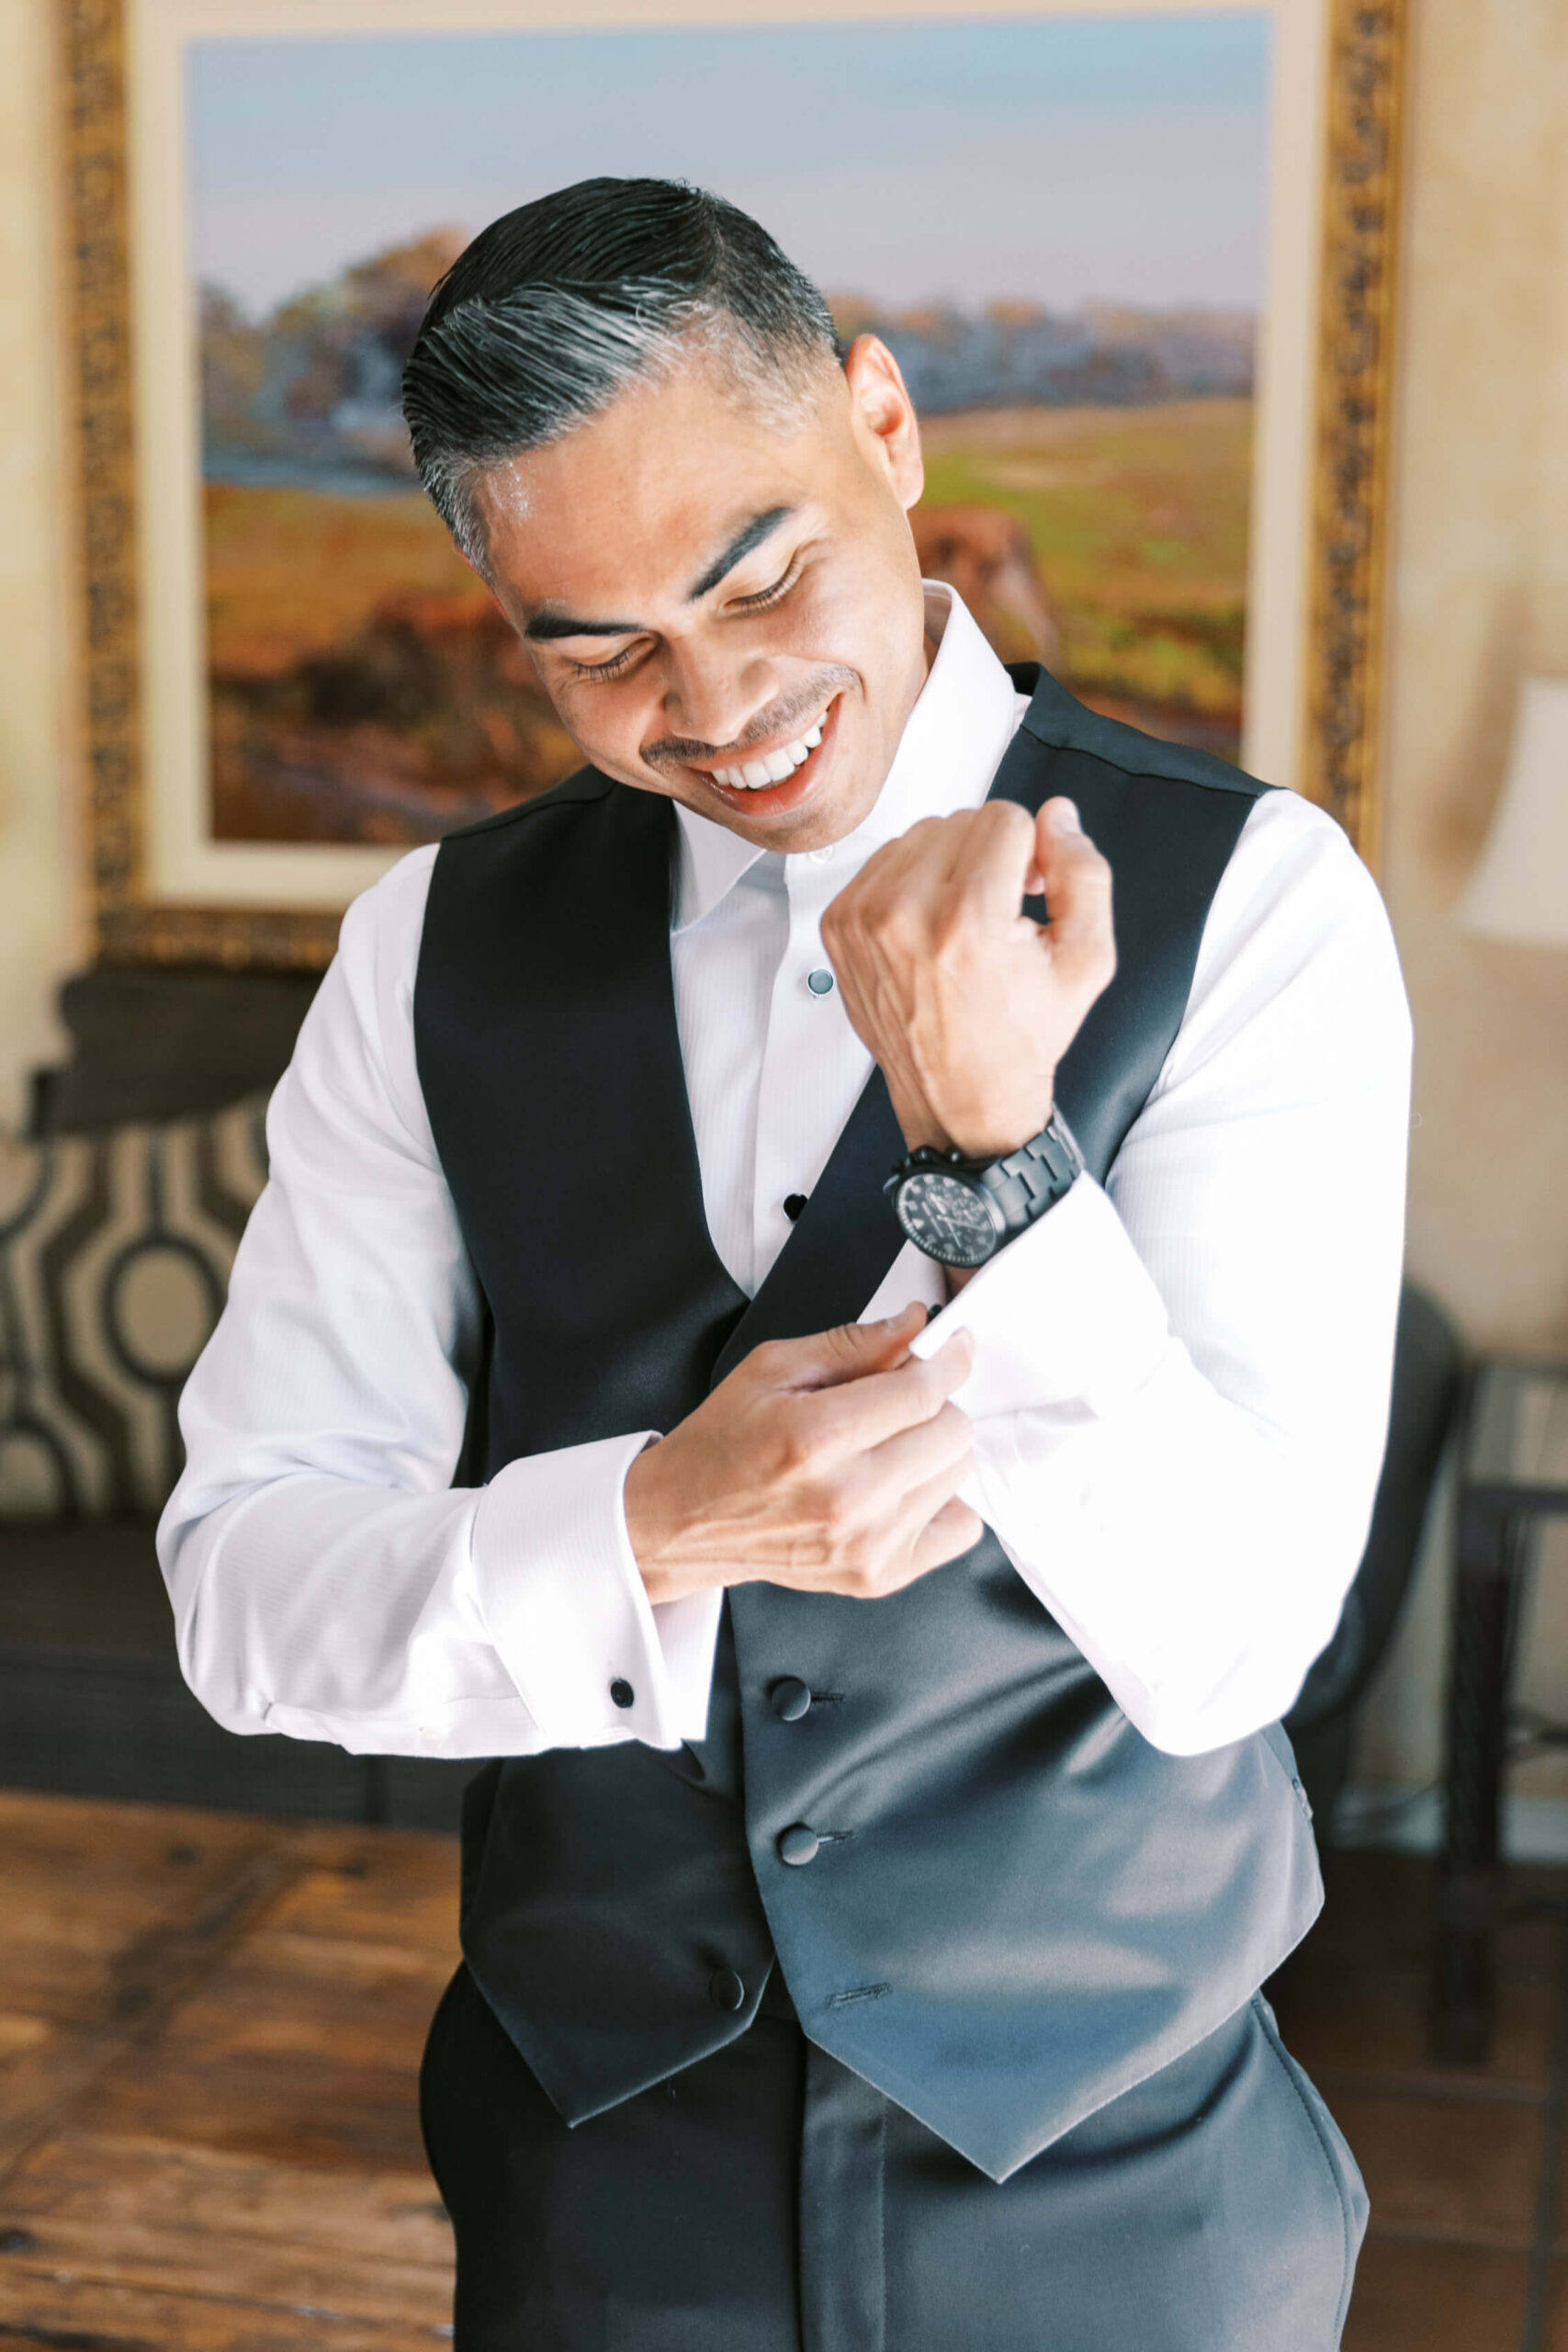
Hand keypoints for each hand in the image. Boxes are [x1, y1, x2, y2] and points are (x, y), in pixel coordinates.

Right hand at [623, 1302, 980, 1607]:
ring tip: (887, 1445)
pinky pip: (961, 1528)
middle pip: (952, 1433)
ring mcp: (866, 1544)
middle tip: (900, 1397)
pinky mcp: (878, 1576)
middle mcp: (846, 1498)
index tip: (954, 1345)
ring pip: (958, 1474)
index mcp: (815, 1438)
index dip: (950, 1360)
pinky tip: (903, 1486)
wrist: (684, 1522)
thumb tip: (912, 1325)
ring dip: (933, 1447)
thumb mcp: (771, 1369)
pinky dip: (942, 1500)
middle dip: (934, 1401)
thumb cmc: (721, 1447)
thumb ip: (852, 1344)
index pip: (922, 1393)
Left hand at [820, 795, 1114, 1157]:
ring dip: (949, 864)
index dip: (1031, 852)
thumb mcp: (1086, 961)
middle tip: (999, 909)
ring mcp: (862, 919)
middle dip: (990, 854)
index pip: (1004, 818)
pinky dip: (911, 883)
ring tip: (964, 920)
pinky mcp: (838, 925)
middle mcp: (904, 915)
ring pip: (919, 835)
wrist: (962, 1098)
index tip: (1029, 891)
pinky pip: (883, 863)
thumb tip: (1059, 816)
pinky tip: (931, 927)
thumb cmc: (1019, 1037)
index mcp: (966, 921)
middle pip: (960, 820)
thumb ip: (1083, 874)